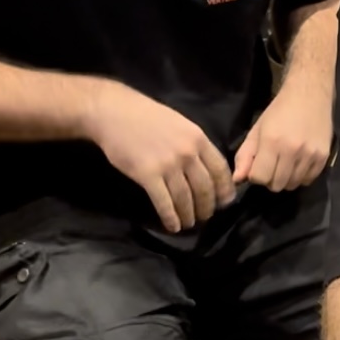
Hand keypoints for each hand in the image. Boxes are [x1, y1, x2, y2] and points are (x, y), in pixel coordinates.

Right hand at [86, 82, 234, 232]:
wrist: (114, 113)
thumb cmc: (146, 116)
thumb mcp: (180, 124)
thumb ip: (194, 144)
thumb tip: (206, 167)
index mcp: (198, 138)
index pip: (220, 169)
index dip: (224, 189)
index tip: (224, 202)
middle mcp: (187, 153)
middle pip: (205, 188)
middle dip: (207, 207)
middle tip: (205, 217)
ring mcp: (168, 164)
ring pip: (185, 198)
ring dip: (188, 215)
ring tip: (189, 224)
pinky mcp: (147, 175)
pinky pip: (164, 202)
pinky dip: (170, 217)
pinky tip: (172, 226)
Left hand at [232, 85, 331, 191]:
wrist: (309, 94)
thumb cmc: (279, 110)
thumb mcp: (257, 130)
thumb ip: (245, 155)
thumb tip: (237, 180)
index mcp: (272, 142)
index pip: (259, 178)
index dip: (256, 174)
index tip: (259, 165)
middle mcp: (292, 151)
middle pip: (276, 185)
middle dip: (270, 178)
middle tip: (273, 164)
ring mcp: (310, 155)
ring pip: (292, 185)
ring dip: (286, 178)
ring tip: (286, 162)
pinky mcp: (324, 157)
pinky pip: (309, 180)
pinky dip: (301, 176)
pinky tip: (299, 162)